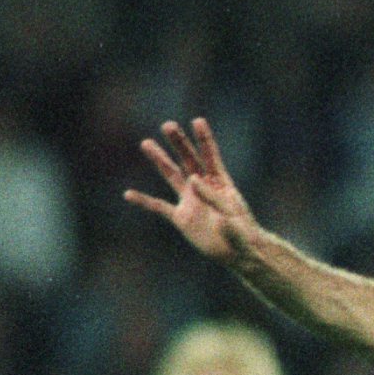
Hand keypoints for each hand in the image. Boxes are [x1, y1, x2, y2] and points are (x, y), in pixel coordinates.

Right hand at [125, 118, 259, 264]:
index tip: (198, 121)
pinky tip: (128, 195)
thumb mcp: (233, 217)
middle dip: (179, 143)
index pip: (211, 157)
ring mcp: (190, 201)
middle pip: (188, 160)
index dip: (204, 140)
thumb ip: (214, 199)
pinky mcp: (182, 218)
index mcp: (220, 184)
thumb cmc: (245, 235)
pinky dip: (144, 201)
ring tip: (146, 143)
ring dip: (159, 160)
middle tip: (168, 125)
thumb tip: (193, 180)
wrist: (239, 253)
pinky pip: (160, 208)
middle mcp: (203, 188)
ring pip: (172, 175)